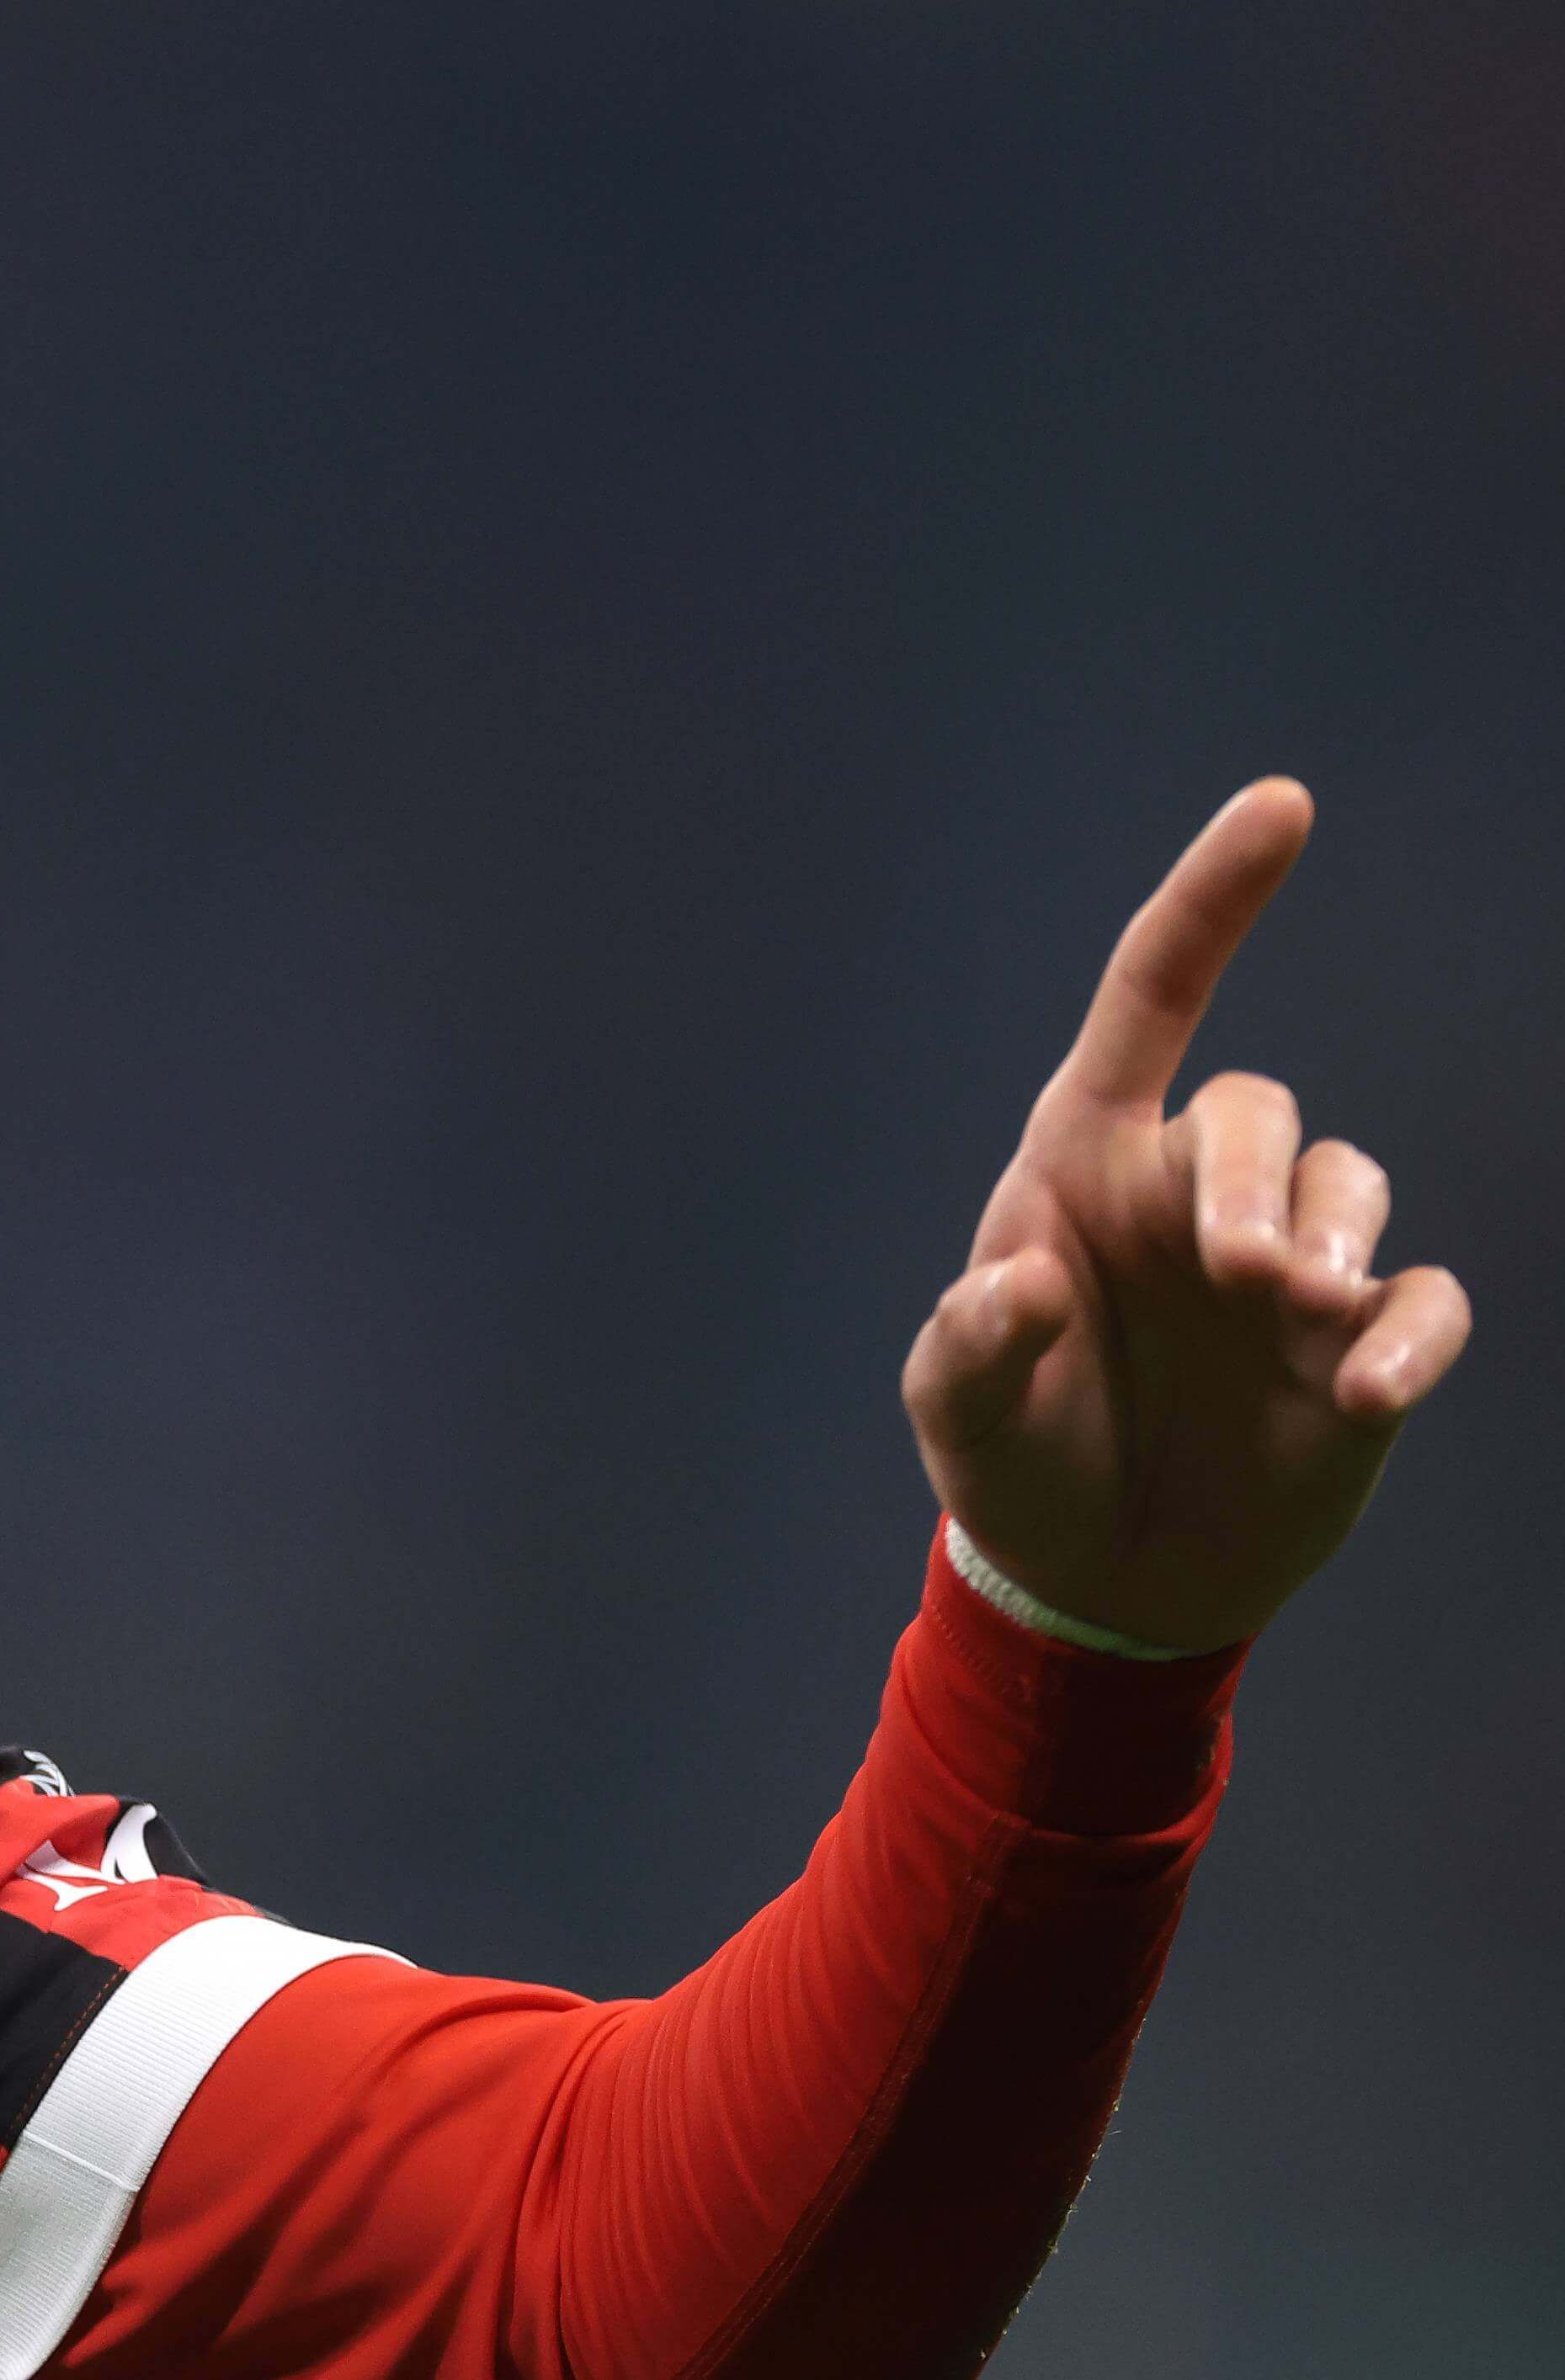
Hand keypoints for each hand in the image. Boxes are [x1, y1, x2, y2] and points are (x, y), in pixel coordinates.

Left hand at [901, 778, 1471, 1656]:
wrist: (1103, 1576)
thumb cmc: (1017, 1462)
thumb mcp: (957, 1414)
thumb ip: (965, 1347)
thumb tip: (1012, 1282)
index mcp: (1083, 1164)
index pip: (1152, 999)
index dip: (1214, 900)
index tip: (1284, 804)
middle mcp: (1194, 1195)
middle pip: (1255, 1111)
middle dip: (1256, 1172)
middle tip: (1238, 1271)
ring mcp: (1290, 1270)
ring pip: (1352, 1181)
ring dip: (1334, 1232)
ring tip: (1298, 1310)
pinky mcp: (1363, 1347)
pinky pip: (1422, 1300)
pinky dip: (1411, 1333)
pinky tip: (1369, 1391)